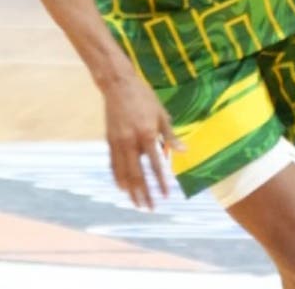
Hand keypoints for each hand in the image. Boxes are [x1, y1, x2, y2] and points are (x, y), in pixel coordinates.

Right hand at [103, 73, 183, 208]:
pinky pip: (113, 165)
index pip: (155, 164)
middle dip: (144, 193)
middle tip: (150, 208)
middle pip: (137, 175)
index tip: (167, 195)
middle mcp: (131, 142)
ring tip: (136, 204)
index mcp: (147, 134)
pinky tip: (122, 187)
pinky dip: (118, 178)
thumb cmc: (144, 97)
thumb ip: (171, 135)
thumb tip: (184, 151)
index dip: (161, 181)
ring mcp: (118, 143)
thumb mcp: (161, 113)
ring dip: (130, 191)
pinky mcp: (109, 141)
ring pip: (123, 173)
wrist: (118, 86)